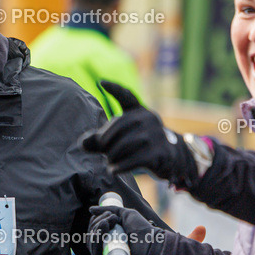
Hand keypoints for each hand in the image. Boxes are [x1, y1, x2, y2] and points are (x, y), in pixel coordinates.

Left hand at [80, 81, 195, 184]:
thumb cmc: (141, 147)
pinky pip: (136, 159)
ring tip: (109, 163)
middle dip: (106, 140)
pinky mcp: (161, 151)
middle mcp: (149, 118)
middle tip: (101, 150)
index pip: (127, 96)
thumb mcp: (121, 140)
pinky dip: (121, 166)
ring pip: (126, 144)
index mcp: (139, 111)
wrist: (172, 159)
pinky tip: (112, 171)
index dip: (115, 89)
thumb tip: (82, 144)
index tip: (102, 83)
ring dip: (113, 156)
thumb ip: (100, 141)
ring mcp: (157, 134)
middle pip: (120, 125)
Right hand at [87, 204, 167, 254]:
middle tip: (111, 218)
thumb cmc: (142, 230)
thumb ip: (110, 210)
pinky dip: (95, 244)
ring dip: (96, 230)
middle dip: (97, 223)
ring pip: (91, 245)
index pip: (93, 231)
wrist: (152, 243)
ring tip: (107, 222)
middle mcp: (105, 250)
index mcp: (108, 239)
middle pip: (91, 237)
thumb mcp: (125, 214)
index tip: (106, 214)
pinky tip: (100, 233)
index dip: (95, 221)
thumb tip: (90, 209)